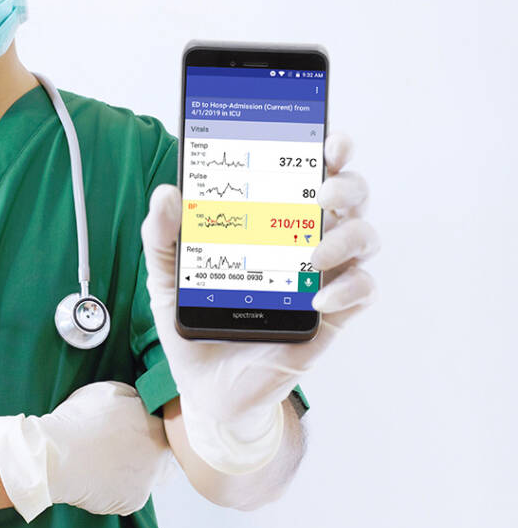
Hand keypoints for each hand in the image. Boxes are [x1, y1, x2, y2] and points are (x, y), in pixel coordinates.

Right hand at [0, 381, 177, 521]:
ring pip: (147, 476)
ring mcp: (148, 481)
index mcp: (156, 426)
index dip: (151, 426)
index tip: (136, 427)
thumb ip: (134, 398)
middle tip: (124, 447)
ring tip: (105, 462)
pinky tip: (97, 477)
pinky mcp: (133, 502)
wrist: (55, 458)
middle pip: (163, 454)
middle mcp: (160, 456)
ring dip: (134, 471)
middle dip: (149, 451)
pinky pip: (129, 493)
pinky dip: (116, 487)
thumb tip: (140, 403)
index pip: (168, 427)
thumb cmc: (78, 420)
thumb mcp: (109, 391)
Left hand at [140, 132, 378, 473]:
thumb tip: (166, 193)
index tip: (330, 139)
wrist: (204, 389)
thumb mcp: (167, 278)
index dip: (331, 150)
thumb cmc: (195, 324)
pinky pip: (363, 292)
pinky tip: (318, 299)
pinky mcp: (329, 320)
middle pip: (351, 198)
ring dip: (349, 236)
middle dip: (348, 184)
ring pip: (366, 238)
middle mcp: (305, 244)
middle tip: (322, 192)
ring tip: (311, 255)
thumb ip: (161, 237)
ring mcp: (322, 280)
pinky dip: (350, 289)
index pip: (311, 175)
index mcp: (272, 224)